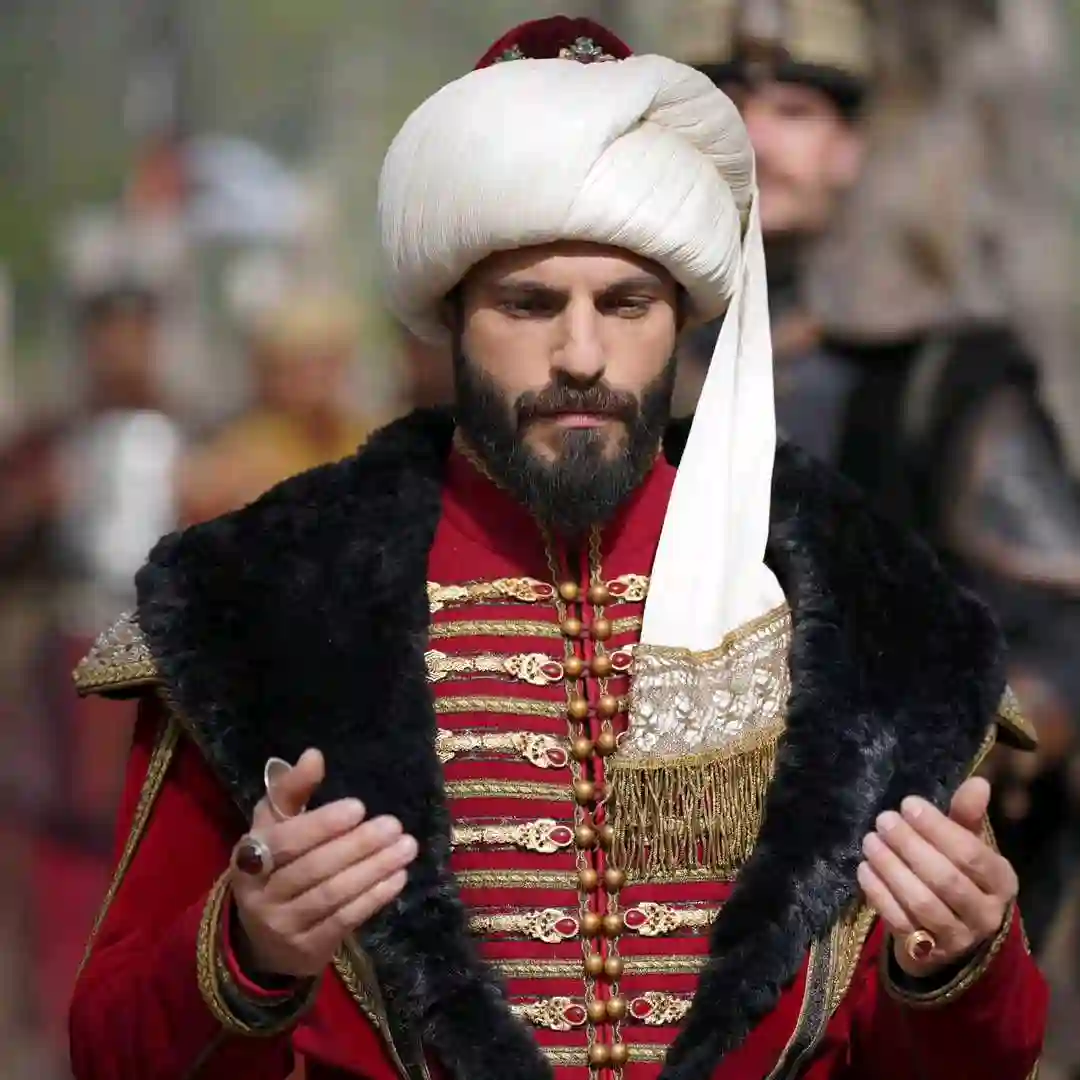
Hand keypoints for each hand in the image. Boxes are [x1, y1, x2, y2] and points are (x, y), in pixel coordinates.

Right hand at [230, 748, 417, 978]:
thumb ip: (292, 790)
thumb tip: (314, 756)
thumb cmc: (276, 865)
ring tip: (406, 847)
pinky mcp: (307, 950)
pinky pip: (344, 921)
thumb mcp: (275, 826)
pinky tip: (398, 877)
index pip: (284, 841)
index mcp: (249, 857)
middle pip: (312, 869)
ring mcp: (282, 927)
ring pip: (331, 895)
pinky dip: (374, 898)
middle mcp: (260, 895)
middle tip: (394, 825)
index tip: (359, 807)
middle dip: (358, 846)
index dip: (321, 825)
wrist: (261, 938)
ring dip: (374, 870)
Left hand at [857, 777, 1017, 977]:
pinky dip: (879, 893)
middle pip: (945, 878)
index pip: (971, 854)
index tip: (908, 804)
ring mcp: (957, 938)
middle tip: (883, 820)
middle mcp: (985, 913)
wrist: (951, 934)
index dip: (937, 828)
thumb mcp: (967, 844)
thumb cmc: (959, 875)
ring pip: (922, 902)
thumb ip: (967, 815)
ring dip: (891, 868)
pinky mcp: (927, 953)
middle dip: (909, 845)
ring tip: (870, 841)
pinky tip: (864, 868)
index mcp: (1001, 881)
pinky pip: (900, 921)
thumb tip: (978, 782)